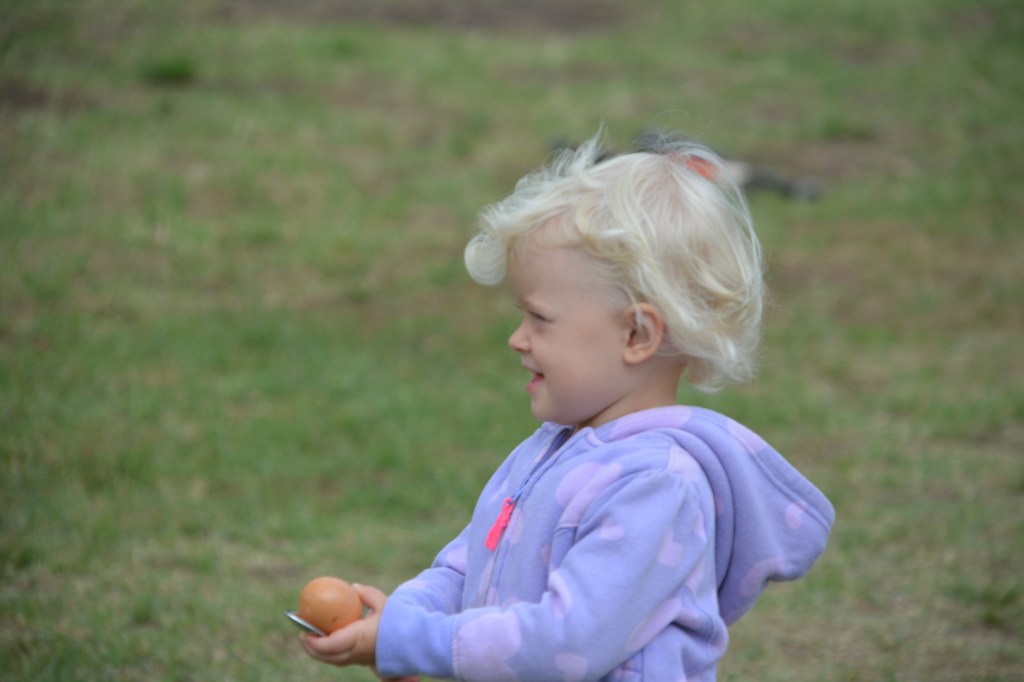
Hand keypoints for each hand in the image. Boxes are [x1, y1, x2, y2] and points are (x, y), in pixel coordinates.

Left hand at [300, 584, 418, 680]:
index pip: (330, 645)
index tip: (304, 632)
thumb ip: (367, 594)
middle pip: (328, 657)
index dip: (313, 641)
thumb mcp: (383, 603)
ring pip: (334, 661)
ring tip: (312, 640)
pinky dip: (331, 653)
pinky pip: (342, 659)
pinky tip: (327, 642)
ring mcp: (360, 659)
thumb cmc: (398, 620)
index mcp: (358, 639)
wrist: (413, 641)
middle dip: (312, 649)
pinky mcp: (364, 661)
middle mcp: (357, 653)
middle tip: (303, 636)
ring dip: (320, 652)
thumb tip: (352, 587)